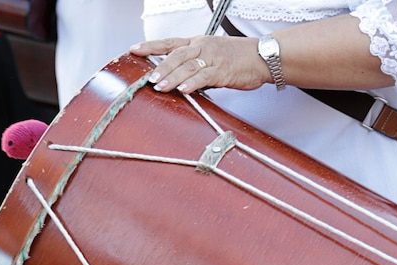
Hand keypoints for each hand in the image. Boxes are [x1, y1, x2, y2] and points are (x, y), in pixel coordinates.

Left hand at [130, 35, 270, 94]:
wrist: (261, 56)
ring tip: (160, 86)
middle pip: (176, 55)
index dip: (151, 46)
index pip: (169, 43)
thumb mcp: (210, 57)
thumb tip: (178, 81)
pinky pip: (204, 77)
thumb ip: (193, 68)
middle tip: (149, 78)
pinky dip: (192, 84)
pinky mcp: (222, 71)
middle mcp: (202, 48)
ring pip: (187, 67)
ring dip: (172, 77)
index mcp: (197, 43)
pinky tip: (183, 90)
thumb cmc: (236, 58)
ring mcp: (212, 58)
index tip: (134, 50)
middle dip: (161, 67)